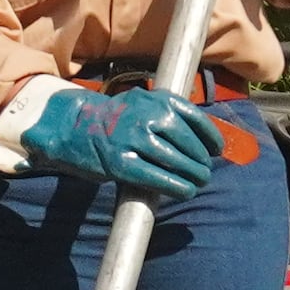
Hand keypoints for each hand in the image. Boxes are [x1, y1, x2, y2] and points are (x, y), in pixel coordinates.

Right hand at [19, 85, 225, 199]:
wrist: (72, 126)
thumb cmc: (113, 119)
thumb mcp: (141, 103)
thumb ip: (167, 114)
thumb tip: (202, 141)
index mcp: (155, 98)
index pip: (195, 118)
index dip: (211, 137)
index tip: (217, 150)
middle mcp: (147, 116)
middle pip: (188, 143)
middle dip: (201, 160)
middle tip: (206, 171)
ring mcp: (133, 140)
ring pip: (176, 161)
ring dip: (193, 175)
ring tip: (199, 182)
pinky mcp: (121, 163)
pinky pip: (158, 178)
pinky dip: (176, 187)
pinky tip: (185, 191)